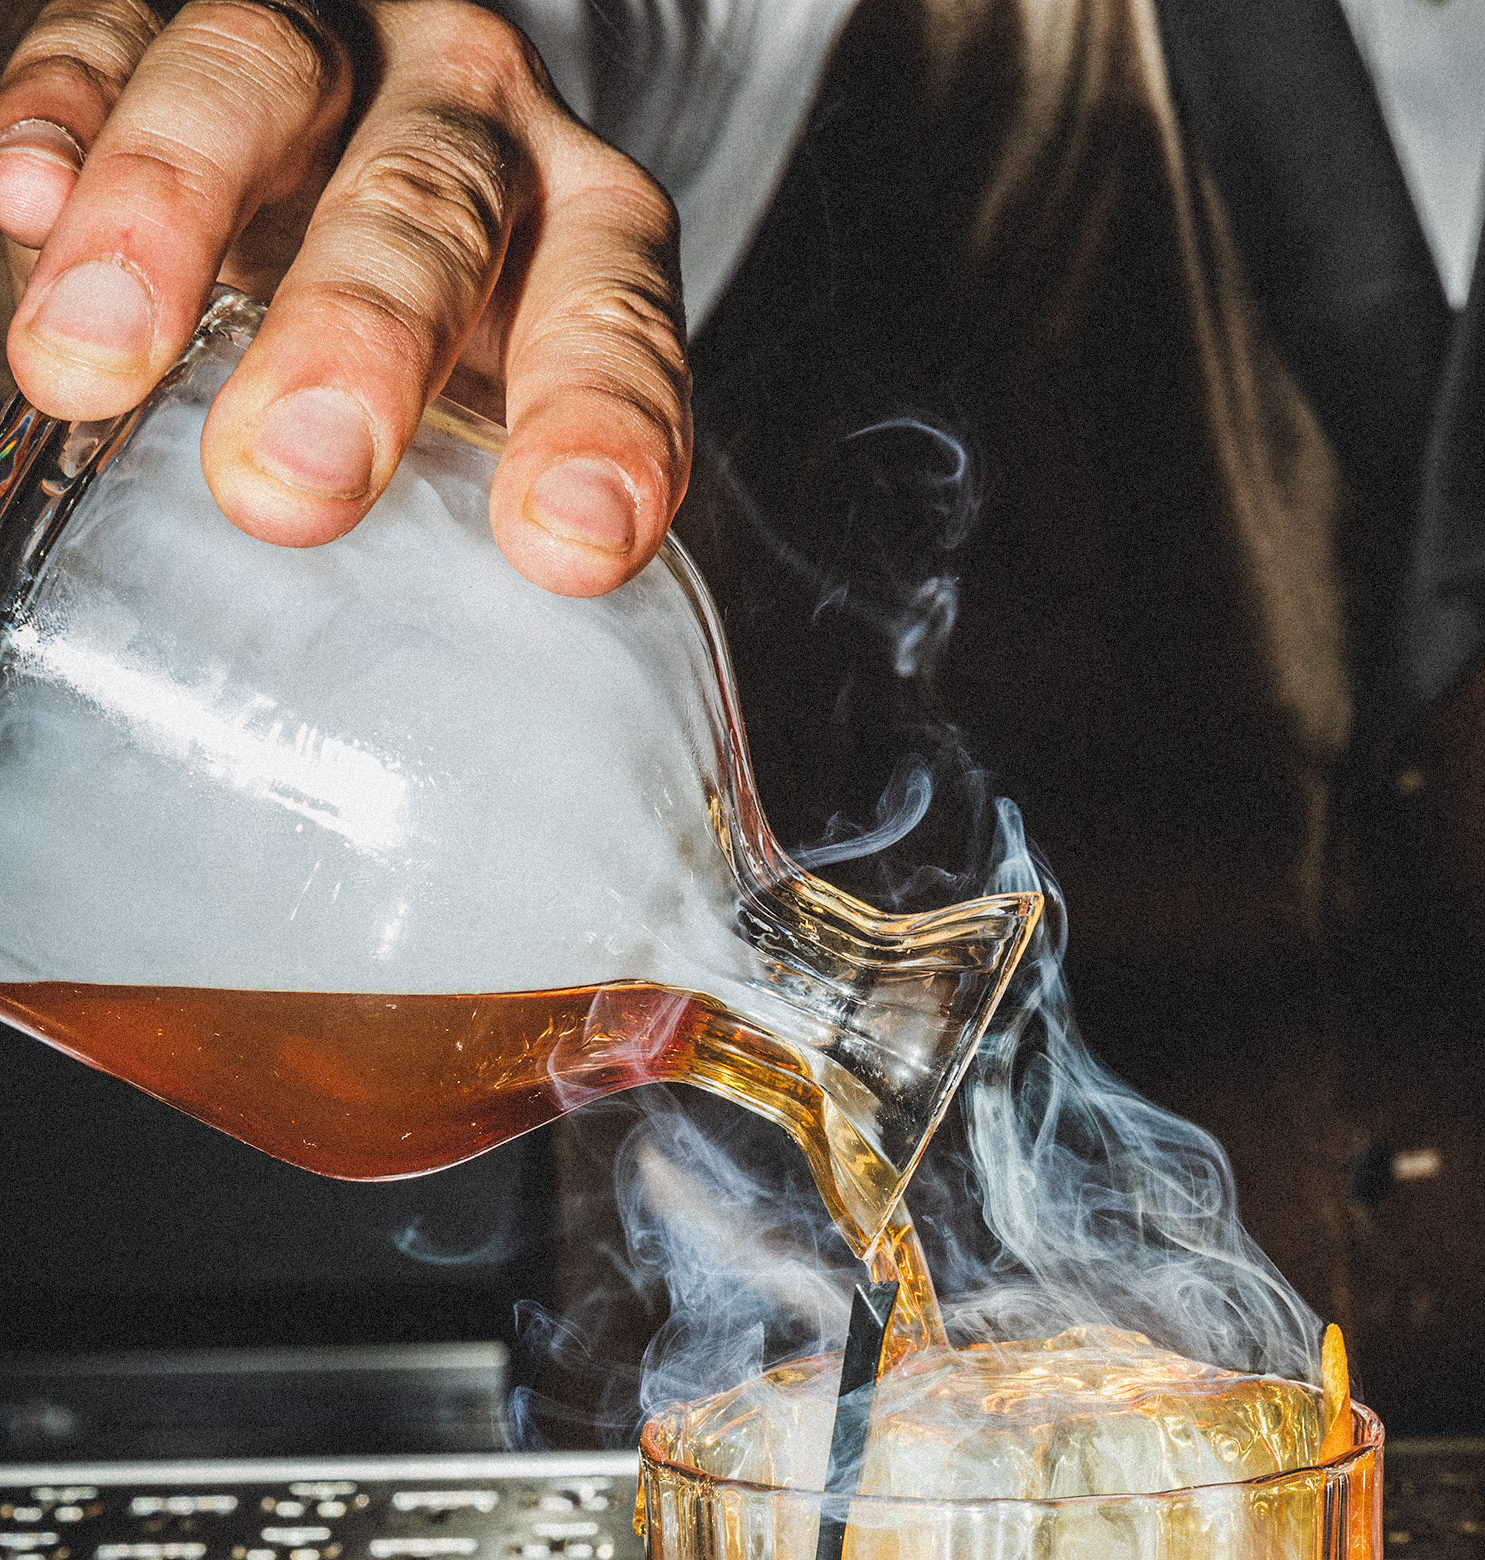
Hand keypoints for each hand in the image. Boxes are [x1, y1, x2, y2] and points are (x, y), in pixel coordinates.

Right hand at [0, 0, 689, 593]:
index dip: (599, 423)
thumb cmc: (446, 340)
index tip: (563, 545)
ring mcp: (324, 44)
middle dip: (359, 336)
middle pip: (430, 198)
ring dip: (170, 220)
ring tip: (88, 367)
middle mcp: (476, 113)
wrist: (355, 137)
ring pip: (258, 78)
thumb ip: (505, 532)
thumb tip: (518, 750)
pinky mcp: (168, 8)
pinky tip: (20, 199)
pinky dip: (65, 109)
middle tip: (291, 482)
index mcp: (588, 224)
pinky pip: (110, 29)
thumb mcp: (506, 421)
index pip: (614, 317)